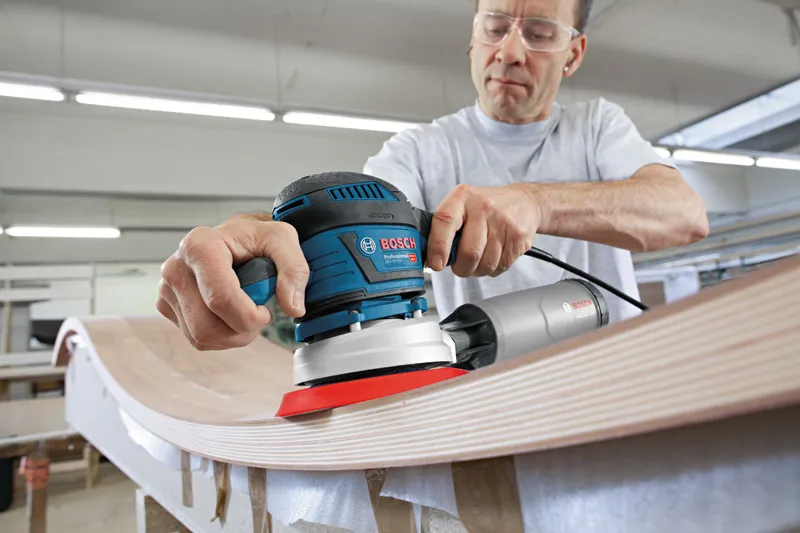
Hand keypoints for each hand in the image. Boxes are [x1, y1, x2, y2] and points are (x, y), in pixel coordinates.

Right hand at [157, 218, 308, 350]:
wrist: (235, 241)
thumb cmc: (255, 239)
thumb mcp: (284, 240)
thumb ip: (294, 270)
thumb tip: (293, 307)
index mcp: (200, 246)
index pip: (220, 299)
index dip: (249, 316)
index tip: (266, 311)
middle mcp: (176, 267)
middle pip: (207, 326)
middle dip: (241, 330)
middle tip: (258, 315)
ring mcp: (167, 288)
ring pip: (201, 337)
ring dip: (232, 335)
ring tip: (245, 313)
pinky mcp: (167, 304)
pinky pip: (195, 338)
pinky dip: (219, 336)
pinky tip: (229, 316)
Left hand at [427, 184, 540, 277]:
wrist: (524, 201)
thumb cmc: (485, 208)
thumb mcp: (461, 206)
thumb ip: (444, 228)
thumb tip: (428, 258)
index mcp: (462, 197)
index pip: (445, 221)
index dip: (438, 247)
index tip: (436, 264)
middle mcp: (484, 207)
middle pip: (469, 252)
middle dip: (461, 268)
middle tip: (460, 266)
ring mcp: (503, 223)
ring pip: (485, 264)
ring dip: (478, 270)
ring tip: (478, 259)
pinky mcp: (518, 238)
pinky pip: (501, 266)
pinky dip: (493, 268)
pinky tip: (493, 255)